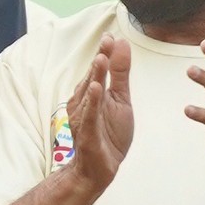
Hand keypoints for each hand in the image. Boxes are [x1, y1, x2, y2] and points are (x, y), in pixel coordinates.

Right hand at [70, 31, 133, 191]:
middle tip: (107, 40)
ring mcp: (83, 118)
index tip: (111, 35)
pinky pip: (89, 116)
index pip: (99, 69)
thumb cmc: (109, 134)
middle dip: (100, 59)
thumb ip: (120, 74)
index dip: (104, 52)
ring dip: (94, 76)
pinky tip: (96, 88)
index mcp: (93, 93)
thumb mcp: (121, 100)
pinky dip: (92, 102)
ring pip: (89, 94)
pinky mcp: (87, 133)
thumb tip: (122, 45)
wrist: (100, 168)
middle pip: (92, 77)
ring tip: (101, 58)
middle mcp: (83, 103)